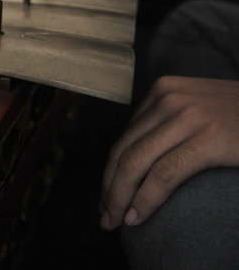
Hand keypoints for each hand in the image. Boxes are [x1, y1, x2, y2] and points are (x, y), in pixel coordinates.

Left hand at [99, 76, 238, 230]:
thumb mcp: (197, 109)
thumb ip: (168, 126)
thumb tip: (136, 161)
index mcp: (163, 91)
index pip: (125, 136)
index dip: (111, 170)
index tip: (107, 195)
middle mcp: (169, 99)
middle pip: (123, 149)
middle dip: (109, 186)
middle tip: (104, 215)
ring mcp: (187, 116)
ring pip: (136, 162)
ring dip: (119, 196)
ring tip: (115, 220)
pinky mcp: (208, 139)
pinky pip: (164, 173)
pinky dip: (145, 198)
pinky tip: (137, 216)